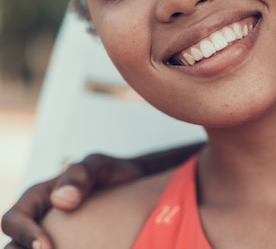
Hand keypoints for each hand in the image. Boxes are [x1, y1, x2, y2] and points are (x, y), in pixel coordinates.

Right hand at [2, 154, 143, 248]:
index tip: (46, 247)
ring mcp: (51, 236)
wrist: (132, 185)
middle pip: (14, 246)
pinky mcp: (67, 245)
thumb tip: (61, 200)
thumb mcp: (98, 165)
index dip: (24, 235)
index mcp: (36, 198)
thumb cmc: (109, 173)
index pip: (14, 221)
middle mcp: (37, 220)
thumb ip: (81, 174)